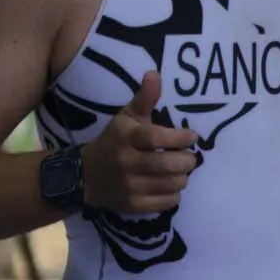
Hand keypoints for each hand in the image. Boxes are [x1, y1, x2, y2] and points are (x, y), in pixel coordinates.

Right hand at [83, 70, 199, 216]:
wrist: (87, 176)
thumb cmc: (114, 142)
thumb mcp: (126, 118)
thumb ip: (144, 98)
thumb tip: (155, 74)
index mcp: (127, 138)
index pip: (156, 138)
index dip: (179, 137)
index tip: (192, 136)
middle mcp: (128, 163)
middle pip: (168, 165)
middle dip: (187, 160)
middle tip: (189, 157)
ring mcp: (131, 187)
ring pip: (172, 184)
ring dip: (182, 177)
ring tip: (179, 170)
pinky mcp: (134, 205)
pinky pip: (167, 202)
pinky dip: (174, 193)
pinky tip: (168, 185)